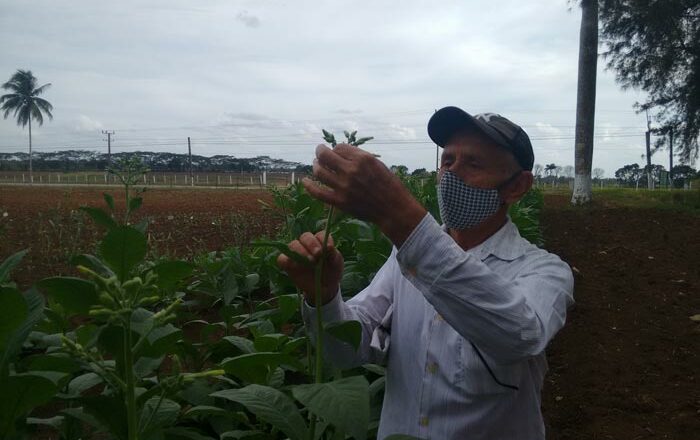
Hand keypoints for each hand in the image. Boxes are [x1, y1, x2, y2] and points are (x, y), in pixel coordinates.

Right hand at [276, 231, 343, 305]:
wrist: (325, 289)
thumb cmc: (331, 273)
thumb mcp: (336, 264)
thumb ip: (333, 255)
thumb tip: (328, 247)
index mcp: (320, 242)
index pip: (319, 235)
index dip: (323, 240)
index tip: (329, 248)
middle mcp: (307, 245)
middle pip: (305, 236)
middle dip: (311, 243)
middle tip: (318, 254)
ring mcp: (297, 254)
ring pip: (293, 244)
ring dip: (300, 251)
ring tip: (309, 262)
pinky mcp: (288, 264)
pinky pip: (282, 258)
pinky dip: (286, 260)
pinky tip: (295, 266)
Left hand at [303, 143, 426, 245]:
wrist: (393, 209)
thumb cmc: (389, 185)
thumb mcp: (377, 164)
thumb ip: (359, 157)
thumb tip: (340, 152)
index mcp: (362, 159)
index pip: (339, 147)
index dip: (336, 149)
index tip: (337, 153)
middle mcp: (351, 170)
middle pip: (325, 156)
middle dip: (319, 151)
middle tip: (319, 152)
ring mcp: (343, 186)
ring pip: (319, 171)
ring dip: (315, 166)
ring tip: (316, 165)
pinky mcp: (339, 201)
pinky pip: (318, 192)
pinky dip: (309, 186)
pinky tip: (305, 182)